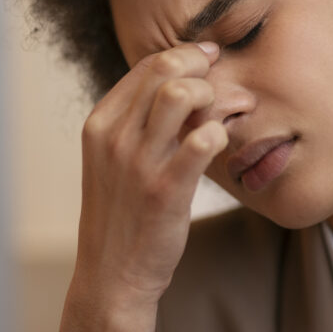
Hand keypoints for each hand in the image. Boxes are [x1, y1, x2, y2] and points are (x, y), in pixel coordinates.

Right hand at [58, 41, 227, 331]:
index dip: (185, 55)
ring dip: (215, 97)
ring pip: (181, 96)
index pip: (146, 66)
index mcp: (100, 124)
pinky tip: (224, 144)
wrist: (113, 275)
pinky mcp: (165, 190)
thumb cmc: (123, 216)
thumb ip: (140, 126)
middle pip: (165, 71)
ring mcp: (138, 163)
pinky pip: (203, 140)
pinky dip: (221, 133)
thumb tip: (182, 90)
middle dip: (203, 69)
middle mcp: (114, 138)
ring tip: (232, 113)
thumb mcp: (115, 163)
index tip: (210, 59)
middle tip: (226, 86)